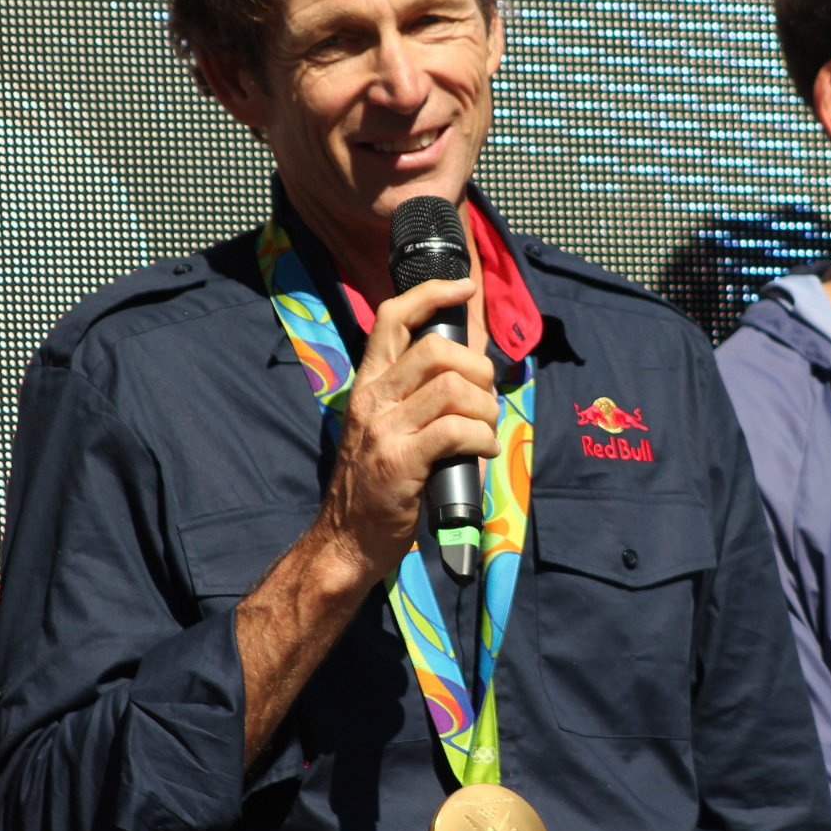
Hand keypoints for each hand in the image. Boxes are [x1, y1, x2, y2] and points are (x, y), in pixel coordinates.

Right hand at [312, 274, 498, 585]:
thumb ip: (414, 397)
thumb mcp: (383, 428)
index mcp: (367, 385)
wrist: (345, 541)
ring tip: (484, 433)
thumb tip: (469, 371)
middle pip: (436, 350)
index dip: (432, 293)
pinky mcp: (401, 462)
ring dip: (485, 409)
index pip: (392, 317)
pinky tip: (482, 453)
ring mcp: (385, 430)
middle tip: (485, 399)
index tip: (464, 289)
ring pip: (453, 389)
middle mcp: (372, 399)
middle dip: (478, 370)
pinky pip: (456, 431)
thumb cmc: (374, 486)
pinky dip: (482, 439)